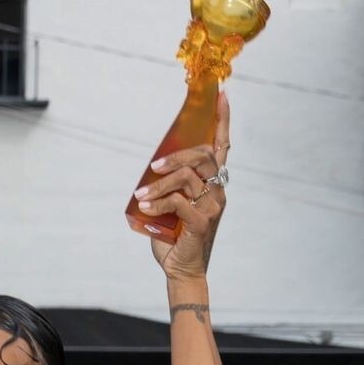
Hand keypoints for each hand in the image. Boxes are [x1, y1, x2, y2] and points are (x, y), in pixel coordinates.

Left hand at [138, 90, 231, 280]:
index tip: (221, 94)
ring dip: (159, 184)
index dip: (222, 120)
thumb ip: (168, 184)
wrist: (180, 270)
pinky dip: (159, 203)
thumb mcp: (170, 204)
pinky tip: (146, 210)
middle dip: (176, 156)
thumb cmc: (174, 238)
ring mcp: (213, 206)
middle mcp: (218, 191)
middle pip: (203, 155)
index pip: (222, 146)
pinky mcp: (203, 221)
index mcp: (213, 183)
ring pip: (188, 177)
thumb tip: (151, 168)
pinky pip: (179, 200)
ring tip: (141, 197)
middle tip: (153, 167)